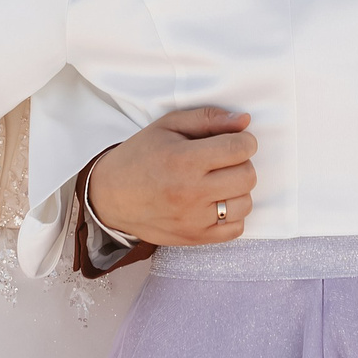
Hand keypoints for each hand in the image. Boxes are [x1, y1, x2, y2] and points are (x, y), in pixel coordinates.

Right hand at [86, 108, 257, 245]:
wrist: (110, 196)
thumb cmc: (140, 156)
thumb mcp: (168, 126)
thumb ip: (208, 119)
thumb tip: (245, 121)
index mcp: (184, 160)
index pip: (240, 149)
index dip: (244, 141)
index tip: (235, 141)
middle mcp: (191, 192)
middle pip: (247, 176)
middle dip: (242, 163)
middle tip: (224, 161)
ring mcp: (194, 219)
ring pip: (245, 203)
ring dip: (238, 189)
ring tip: (218, 182)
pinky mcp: (195, 238)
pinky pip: (235, 229)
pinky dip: (232, 215)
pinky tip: (216, 202)